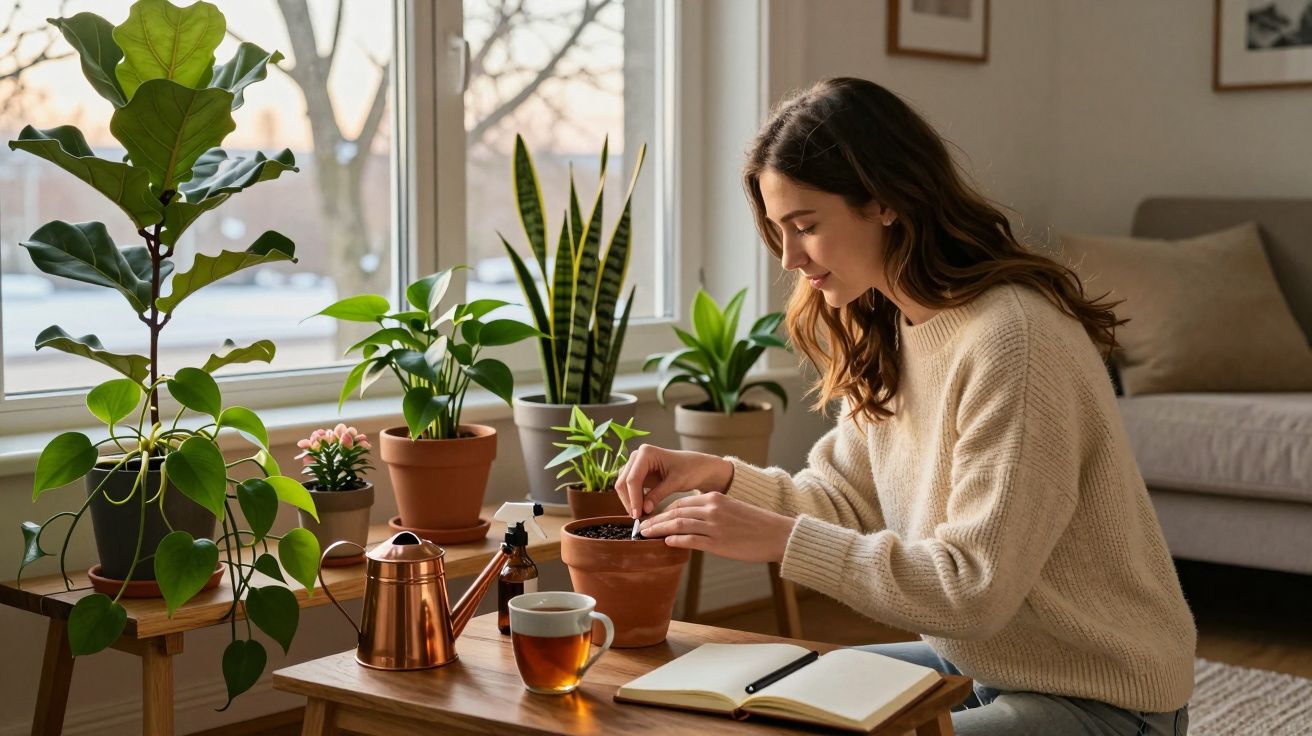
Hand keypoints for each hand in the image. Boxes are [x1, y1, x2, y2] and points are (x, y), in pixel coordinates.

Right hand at [615, 444, 735, 517]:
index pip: (633, 479)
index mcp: (646, 453)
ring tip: (642, 515)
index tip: (637, 515)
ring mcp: (636, 464)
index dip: (633, 498)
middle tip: (638, 518)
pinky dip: (635, 500)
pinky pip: (630, 489)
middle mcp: (637, 456)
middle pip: (623, 482)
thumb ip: (659, 495)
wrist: (699, 467)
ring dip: (630, 501)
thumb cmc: (691, 469)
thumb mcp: (676, 482)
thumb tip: (643, 510)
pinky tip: (643, 510)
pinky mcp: (638, 474)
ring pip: (624, 486)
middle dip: (629, 501)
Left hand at [638, 492, 795, 562]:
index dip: (663, 511)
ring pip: (679, 525)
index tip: (652, 518)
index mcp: (715, 498)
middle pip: (675, 513)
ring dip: (659, 530)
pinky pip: (691, 540)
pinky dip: (676, 541)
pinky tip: (665, 543)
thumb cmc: (756, 525)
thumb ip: (711, 511)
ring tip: (646, 536)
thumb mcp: (732, 509)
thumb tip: (690, 522)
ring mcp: (715, 526)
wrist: (777, 534)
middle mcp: (712, 509)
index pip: (681, 503)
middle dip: (656, 520)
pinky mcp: (719, 543)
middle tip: (641, 528)